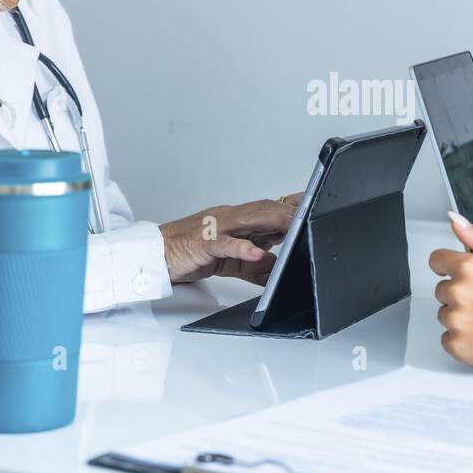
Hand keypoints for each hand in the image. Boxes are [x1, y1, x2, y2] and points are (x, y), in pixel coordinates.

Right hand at [161, 193, 303, 284]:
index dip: (292, 204)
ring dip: (273, 220)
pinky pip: (224, 244)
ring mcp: (215, 227)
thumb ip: (252, 266)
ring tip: (295, 225)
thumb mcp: (229, 262)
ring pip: (248, 219)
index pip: (268, 208)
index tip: (316, 202)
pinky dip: (241, 248)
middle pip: (264, 209)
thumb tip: (276, 270)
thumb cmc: (189, 252)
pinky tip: (256, 254)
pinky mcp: (202, 243)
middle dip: (290, 210)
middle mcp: (228, 218)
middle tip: (314, 211)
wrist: (155, 254)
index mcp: (236, 220)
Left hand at [428, 212, 472, 374]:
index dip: (449, 266)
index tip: (460, 274)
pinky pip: (447, 338)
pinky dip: (462, 338)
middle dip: (460, 292)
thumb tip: (456, 222)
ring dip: (461, 315)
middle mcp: (458, 293)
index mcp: (468, 268)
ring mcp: (456, 321)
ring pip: (444, 314)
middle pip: (442, 289)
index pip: (436, 260)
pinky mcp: (457, 345)